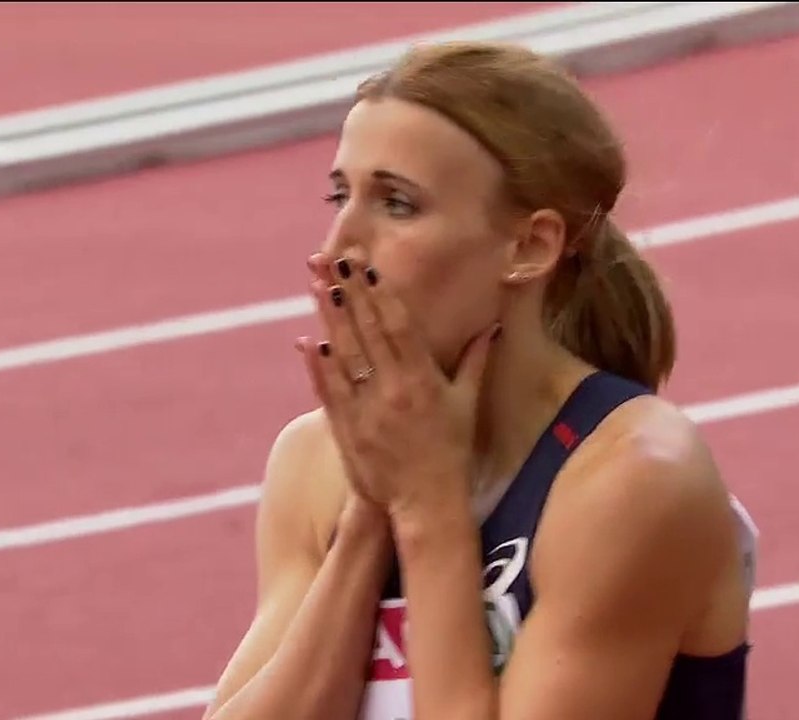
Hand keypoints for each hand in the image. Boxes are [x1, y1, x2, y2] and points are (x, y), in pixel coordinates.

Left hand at [294, 248, 500, 519]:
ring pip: (343, 354)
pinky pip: (329, 390)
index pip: (397, 326)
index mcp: (422, 380)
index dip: (379, 293)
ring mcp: (366, 410)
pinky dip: (318, 365)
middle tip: (332, 258)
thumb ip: (476, 363)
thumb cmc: (451, 453)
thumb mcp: (467, 405)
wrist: (427, 504)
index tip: (365, 265)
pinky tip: (308, 340)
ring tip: (317, 284)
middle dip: (348, 292)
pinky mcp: (348, 430)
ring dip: (329, 317)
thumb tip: (491, 327)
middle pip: (366, 331)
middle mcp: (392, 390)